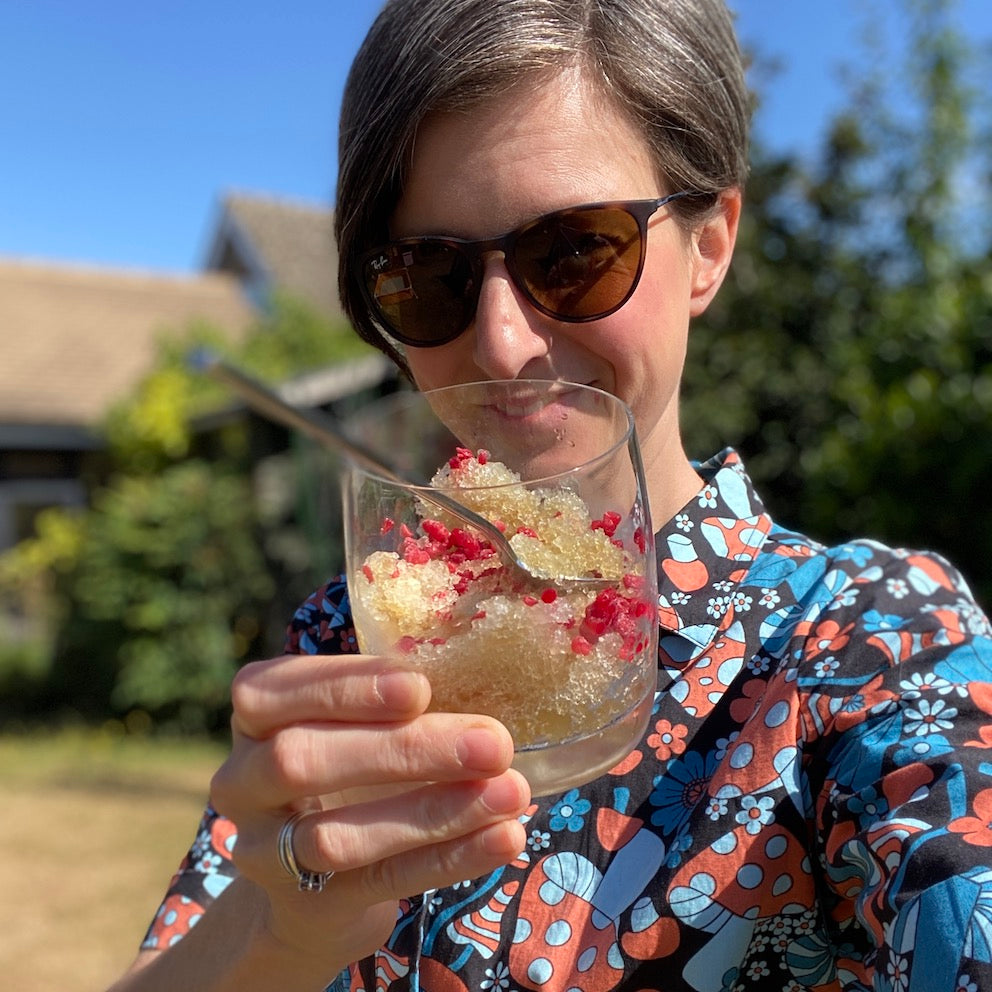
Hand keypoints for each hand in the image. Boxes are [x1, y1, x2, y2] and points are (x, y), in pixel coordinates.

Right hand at [209, 652, 530, 967]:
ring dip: (436, 812)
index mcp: (256, 716)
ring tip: (510, 792)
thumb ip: (396, 702)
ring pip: (338, 834)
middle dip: (403, 750)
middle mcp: (243, 781)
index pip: (274, 692)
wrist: (312, 881)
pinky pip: (381, 880)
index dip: (346, 687)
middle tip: (491, 743)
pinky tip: (503, 836)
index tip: (419, 686)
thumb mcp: (355, 724)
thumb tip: (484, 680)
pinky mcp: (307, 905)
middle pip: (303, 761)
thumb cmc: (350, 767)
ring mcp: (265, 851)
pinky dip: (449, 858)